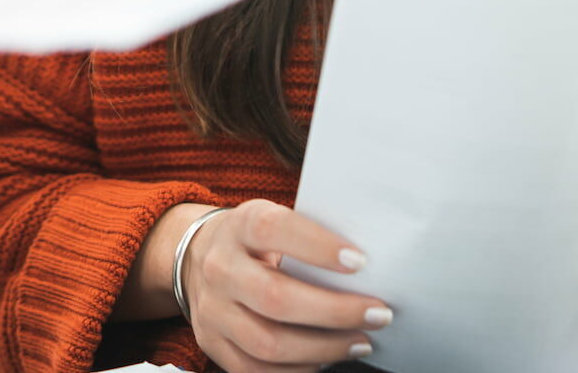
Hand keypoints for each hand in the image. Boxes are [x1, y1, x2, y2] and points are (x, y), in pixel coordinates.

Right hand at [180, 201, 391, 370]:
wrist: (199, 259)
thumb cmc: (256, 242)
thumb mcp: (273, 220)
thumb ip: (309, 237)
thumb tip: (368, 270)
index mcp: (240, 227)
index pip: (273, 230)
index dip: (317, 246)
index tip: (360, 263)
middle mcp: (220, 268)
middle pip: (275, 298)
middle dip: (335, 312)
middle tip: (378, 314)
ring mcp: (212, 309)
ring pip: (268, 343)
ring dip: (324, 349)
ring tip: (360, 343)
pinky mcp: (211, 342)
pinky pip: (255, 371)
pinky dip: (298, 371)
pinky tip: (325, 362)